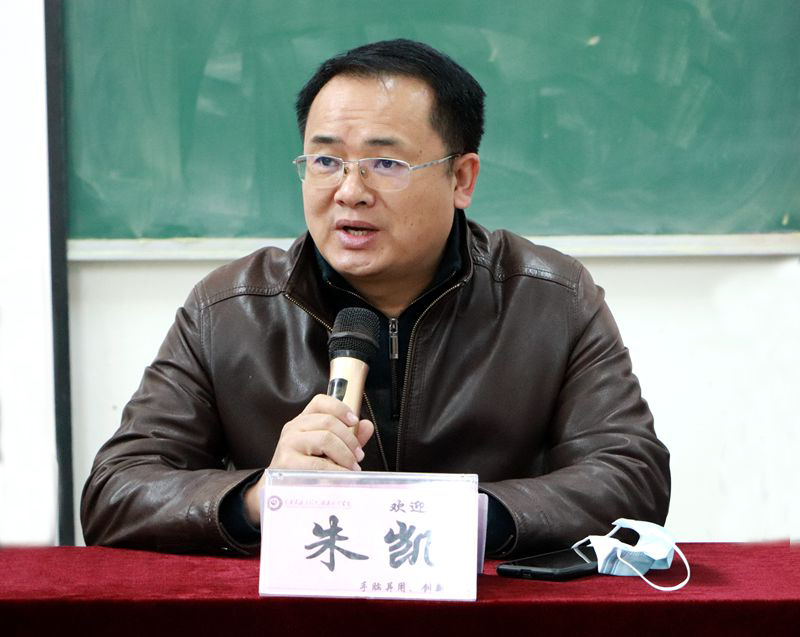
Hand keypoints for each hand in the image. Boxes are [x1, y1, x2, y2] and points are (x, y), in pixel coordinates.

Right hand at [243, 394, 373, 524]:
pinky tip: (341, 477)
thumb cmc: (306, 469)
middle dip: (350, 440)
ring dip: (345, 455)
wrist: (279, 492)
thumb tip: (367, 426)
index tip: (354, 421)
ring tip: (352, 468)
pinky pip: (319, 464)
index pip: (320, 402)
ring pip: (326, 439)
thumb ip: (349, 438)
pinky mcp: (287, 462)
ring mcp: (288, 443)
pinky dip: (336, 471)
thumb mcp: (329, 451)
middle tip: (358, 456)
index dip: (340, 408)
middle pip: (329, 422)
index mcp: (303, 421)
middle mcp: (293, 428)